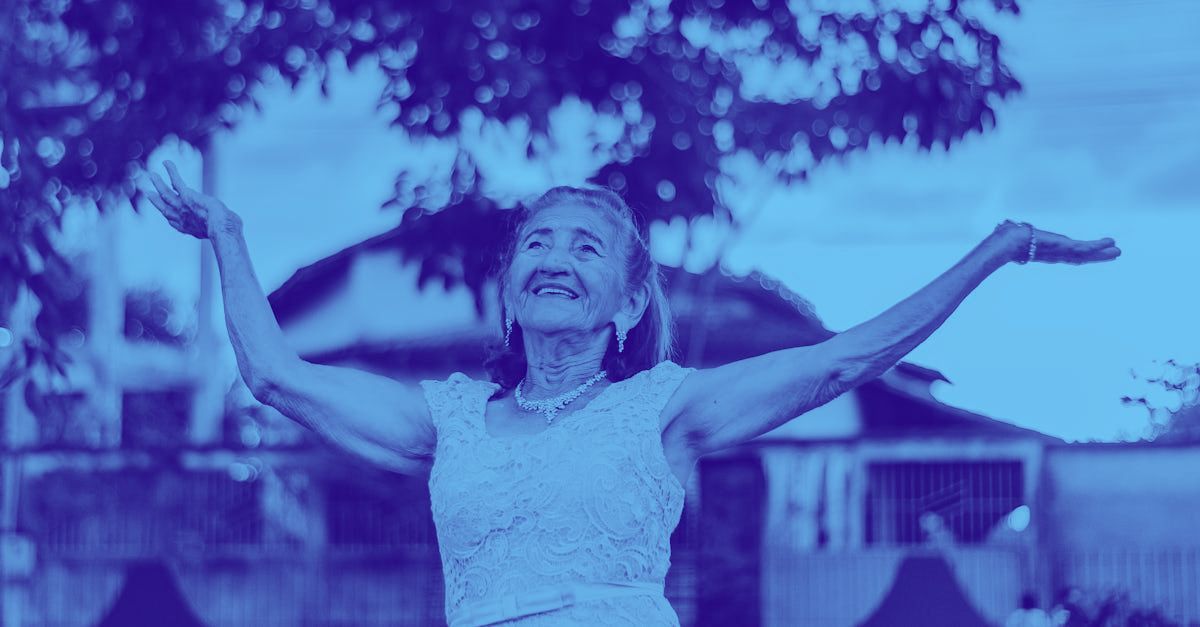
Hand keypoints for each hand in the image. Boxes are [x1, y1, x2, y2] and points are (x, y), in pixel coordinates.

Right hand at [142, 160, 238, 238]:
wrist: (222, 227)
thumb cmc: (227, 230)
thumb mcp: (222, 228)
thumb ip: (223, 225)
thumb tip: (233, 222)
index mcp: (190, 228)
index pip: (175, 222)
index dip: (168, 216)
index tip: (164, 212)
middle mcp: (182, 218)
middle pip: (164, 207)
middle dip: (155, 200)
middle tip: (147, 192)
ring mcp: (182, 207)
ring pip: (166, 193)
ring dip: (158, 183)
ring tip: (152, 175)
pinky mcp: (186, 195)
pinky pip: (176, 180)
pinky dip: (171, 170)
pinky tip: (166, 162)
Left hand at [997, 221, 1120, 264]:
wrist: (1009, 242)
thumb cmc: (1007, 239)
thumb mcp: (1015, 234)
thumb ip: (1014, 231)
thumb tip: (1004, 225)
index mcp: (1047, 252)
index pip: (1067, 255)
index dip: (1080, 255)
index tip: (1088, 255)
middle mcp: (1056, 254)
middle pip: (1081, 257)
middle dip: (1097, 256)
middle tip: (1114, 254)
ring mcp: (1062, 252)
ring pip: (1087, 255)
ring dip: (1102, 253)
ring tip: (1118, 251)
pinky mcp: (1066, 248)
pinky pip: (1086, 247)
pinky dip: (1098, 245)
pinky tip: (1110, 242)